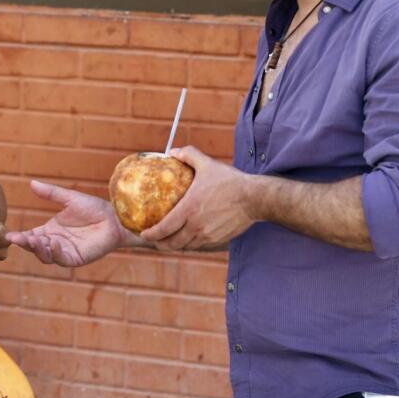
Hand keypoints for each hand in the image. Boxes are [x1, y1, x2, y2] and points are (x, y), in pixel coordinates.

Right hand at [4, 180, 136, 266]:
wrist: (115, 218)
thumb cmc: (94, 208)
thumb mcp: (69, 198)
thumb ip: (50, 193)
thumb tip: (31, 182)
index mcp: (50, 230)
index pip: (30, 236)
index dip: (20, 237)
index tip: (9, 235)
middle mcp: (55, 242)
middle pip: (34, 248)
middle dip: (25, 244)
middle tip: (16, 238)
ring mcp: (65, 252)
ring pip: (45, 256)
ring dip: (38, 249)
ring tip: (34, 240)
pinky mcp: (76, 258)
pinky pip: (61, 259)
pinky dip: (55, 253)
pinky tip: (53, 243)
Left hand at [140, 146, 255, 251]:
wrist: (255, 198)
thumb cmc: (230, 181)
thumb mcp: (207, 164)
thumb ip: (188, 155)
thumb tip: (172, 151)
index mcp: (189, 209)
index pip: (164, 228)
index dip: (151, 234)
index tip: (143, 233)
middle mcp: (196, 226)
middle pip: (172, 243)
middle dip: (160, 244)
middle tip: (153, 240)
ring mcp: (208, 235)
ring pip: (186, 247)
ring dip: (175, 246)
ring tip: (167, 241)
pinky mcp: (218, 240)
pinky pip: (199, 246)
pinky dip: (190, 245)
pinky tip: (187, 240)